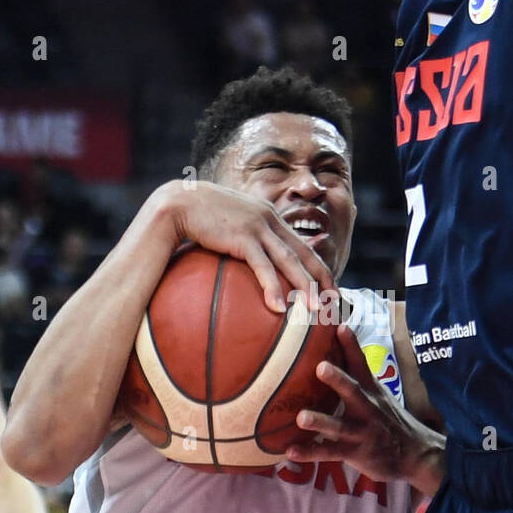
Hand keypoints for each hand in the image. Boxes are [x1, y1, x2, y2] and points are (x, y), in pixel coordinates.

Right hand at [155, 180, 336, 313]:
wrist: (179, 202)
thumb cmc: (199, 217)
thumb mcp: (229, 226)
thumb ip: (243, 242)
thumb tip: (247, 268)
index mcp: (270, 218)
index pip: (302, 247)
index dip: (318, 269)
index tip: (329, 290)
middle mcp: (270, 219)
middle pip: (305, 254)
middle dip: (323, 281)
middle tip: (334, 305)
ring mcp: (258, 226)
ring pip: (291, 261)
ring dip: (306, 287)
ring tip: (315, 310)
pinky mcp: (243, 236)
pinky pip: (263, 267)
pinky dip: (273, 288)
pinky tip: (279, 308)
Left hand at [286, 325, 446, 496]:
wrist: (415, 454)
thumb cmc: (389, 420)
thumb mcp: (379, 395)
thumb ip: (357, 377)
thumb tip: (332, 352)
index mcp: (371, 391)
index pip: (361, 364)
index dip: (351, 346)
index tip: (340, 326)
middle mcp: (367, 408)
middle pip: (352, 391)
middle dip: (338, 379)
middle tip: (321, 367)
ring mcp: (361, 432)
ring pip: (339, 426)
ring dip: (320, 421)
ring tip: (301, 417)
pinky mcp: (356, 453)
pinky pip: (330, 453)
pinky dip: (310, 452)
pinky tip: (290, 451)